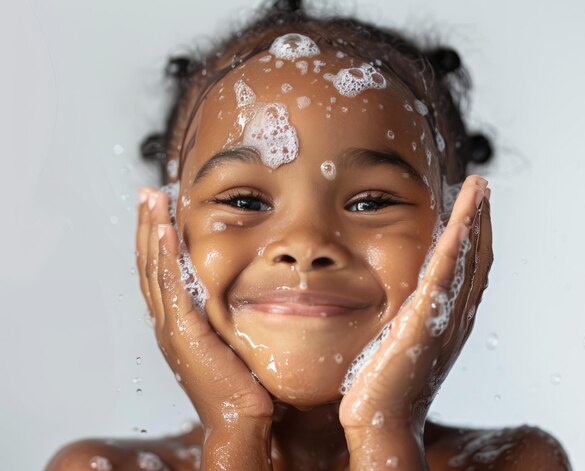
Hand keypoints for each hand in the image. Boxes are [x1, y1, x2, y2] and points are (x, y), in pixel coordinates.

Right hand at [136, 187, 273, 467]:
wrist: (241, 416)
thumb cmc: (241, 381)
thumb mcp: (229, 336)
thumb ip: (225, 310)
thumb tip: (240, 284)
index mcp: (176, 322)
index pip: (159, 271)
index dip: (155, 239)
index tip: (158, 209)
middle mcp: (167, 321)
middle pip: (149, 264)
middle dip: (147, 226)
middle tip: (146, 194)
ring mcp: (171, 326)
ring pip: (154, 269)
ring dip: (152, 231)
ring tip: (151, 199)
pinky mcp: (184, 331)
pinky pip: (171, 286)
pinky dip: (166, 256)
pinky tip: (167, 230)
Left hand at [338, 175, 492, 466]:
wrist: (379, 420)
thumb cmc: (381, 388)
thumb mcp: (395, 343)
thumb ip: (401, 320)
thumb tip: (392, 303)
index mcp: (445, 322)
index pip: (466, 271)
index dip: (473, 238)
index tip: (472, 207)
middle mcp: (453, 318)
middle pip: (476, 260)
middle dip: (480, 221)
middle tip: (482, 188)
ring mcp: (443, 319)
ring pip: (467, 260)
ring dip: (475, 221)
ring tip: (479, 188)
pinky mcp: (424, 321)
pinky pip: (445, 275)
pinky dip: (457, 244)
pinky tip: (461, 217)